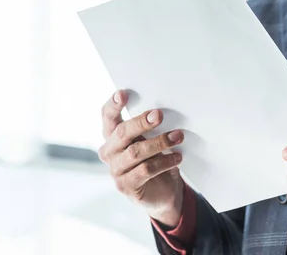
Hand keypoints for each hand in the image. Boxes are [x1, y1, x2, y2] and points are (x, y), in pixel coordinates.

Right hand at [98, 90, 184, 226]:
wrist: (163, 192)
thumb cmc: (156, 158)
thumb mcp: (152, 140)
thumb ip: (150, 128)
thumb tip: (161, 112)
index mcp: (113, 135)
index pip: (108, 117)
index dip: (113, 105)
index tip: (122, 93)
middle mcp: (109, 151)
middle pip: (122, 132)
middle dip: (141, 122)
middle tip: (159, 115)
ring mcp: (116, 170)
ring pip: (135, 152)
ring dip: (159, 142)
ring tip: (178, 136)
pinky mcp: (126, 185)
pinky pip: (145, 170)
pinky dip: (164, 162)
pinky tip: (177, 157)